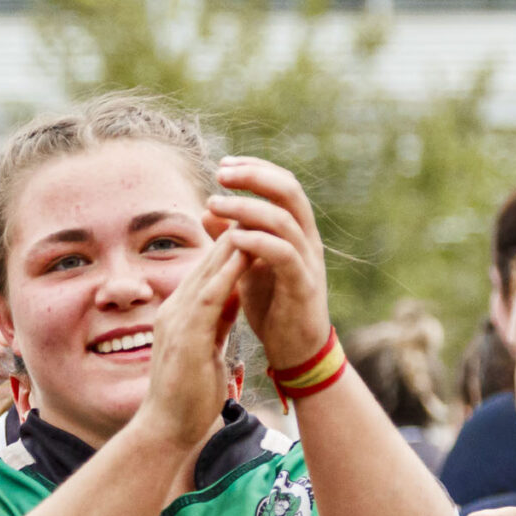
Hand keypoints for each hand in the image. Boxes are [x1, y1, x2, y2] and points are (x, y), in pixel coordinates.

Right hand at [132, 240, 248, 453]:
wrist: (167, 429)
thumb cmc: (189, 396)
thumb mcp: (208, 347)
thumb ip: (218, 320)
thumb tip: (236, 296)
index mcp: (180, 313)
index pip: (207, 270)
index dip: (231, 246)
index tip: (256, 224)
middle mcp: (174, 310)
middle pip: (206, 263)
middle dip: (232, 235)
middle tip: (257, 208)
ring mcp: (176, 322)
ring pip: (207, 273)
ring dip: (232, 245)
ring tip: (254, 219)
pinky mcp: (185, 337)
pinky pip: (209, 297)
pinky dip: (227, 274)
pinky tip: (245, 255)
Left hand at [208, 157, 330, 366]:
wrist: (295, 351)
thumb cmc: (273, 307)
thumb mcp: (248, 266)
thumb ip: (231, 238)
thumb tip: (207, 210)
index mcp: (296, 231)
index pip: (282, 184)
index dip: (256, 169)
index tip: (224, 164)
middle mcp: (307, 240)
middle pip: (289, 190)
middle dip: (254, 177)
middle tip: (221, 173)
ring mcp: (308, 262)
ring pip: (284, 220)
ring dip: (247, 208)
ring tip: (215, 204)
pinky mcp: (304, 286)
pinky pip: (284, 255)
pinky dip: (258, 242)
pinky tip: (233, 238)